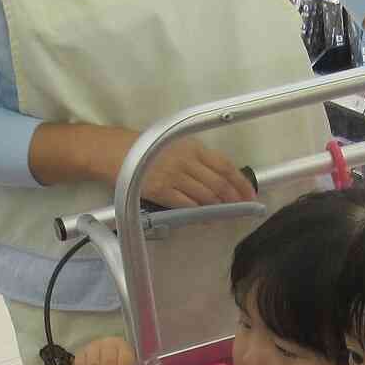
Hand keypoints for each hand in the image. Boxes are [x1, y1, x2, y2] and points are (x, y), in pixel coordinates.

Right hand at [138, 136, 256, 209]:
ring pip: (205, 196)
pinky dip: (199, 214)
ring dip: (217, 208)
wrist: (114, 151)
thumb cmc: (146, 148)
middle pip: (219, 184)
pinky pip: (187, 205)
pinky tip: (205, 219)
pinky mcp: (160, 190)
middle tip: (241, 209)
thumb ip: (197, 160)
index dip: (241, 182)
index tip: (250, 194)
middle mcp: (185, 160)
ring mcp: (173, 176)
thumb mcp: (176, 145)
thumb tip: (221, 179)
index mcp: (192, 147)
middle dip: (234, 199)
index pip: (225, 166)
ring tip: (224, 215)